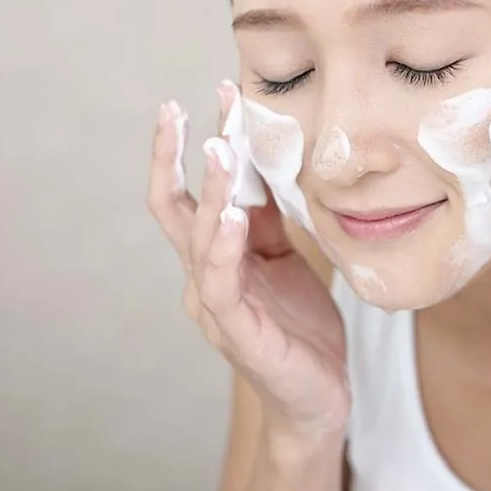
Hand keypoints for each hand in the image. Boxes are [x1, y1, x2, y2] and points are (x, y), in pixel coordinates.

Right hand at [147, 92, 347, 437]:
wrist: (318, 396)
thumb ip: (268, 219)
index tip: (216, 94)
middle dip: (171, 157)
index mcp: (215, 258)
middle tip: (176, 108)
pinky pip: (223, 283)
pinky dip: (224, 247)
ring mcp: (216, 305)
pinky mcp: (237, 332)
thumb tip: (266, 163)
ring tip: (220, 147)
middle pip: (174, 208)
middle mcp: (204, 277)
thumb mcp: (287, 259)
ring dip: (210, 191)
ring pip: (198, 239)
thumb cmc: (299, 328)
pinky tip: (233, 216)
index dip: (198, 144)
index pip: (193, 192)